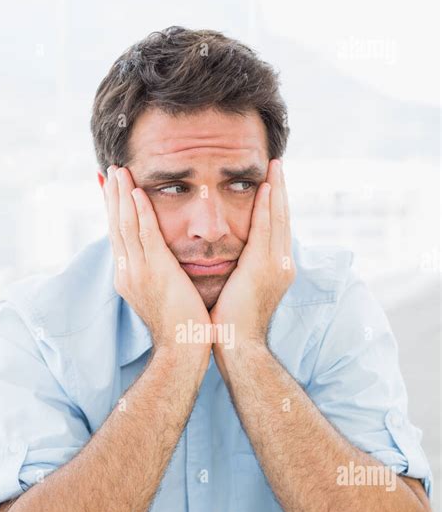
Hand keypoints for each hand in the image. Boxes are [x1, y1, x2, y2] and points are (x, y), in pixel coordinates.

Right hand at [105, 165, 211, 358]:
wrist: (182, 348)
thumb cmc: (178, 325)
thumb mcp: (160, 294)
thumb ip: (156, 273)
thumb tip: (158, 259)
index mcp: (128, 276)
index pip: (117, 236)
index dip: (112, 210)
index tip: (109, 187)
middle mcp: (127, 271)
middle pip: (115, 225)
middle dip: (112, 196)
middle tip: (110, 169)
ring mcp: (139, 271)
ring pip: (125, 225)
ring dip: (122, 195)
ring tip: (120, 171)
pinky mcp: (155, 271)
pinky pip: (145, 236)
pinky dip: (140, 212)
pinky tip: (137, 192)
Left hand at [210, 158, 294, 356]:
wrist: (238, 346)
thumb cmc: (231, 324)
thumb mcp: (239, 290)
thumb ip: (239, 270)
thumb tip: (229, 258)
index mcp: (275, 270)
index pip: (276, 229)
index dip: (276, 205)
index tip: (272, 183)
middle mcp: (282, 264)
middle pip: (283, 219)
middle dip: (281, 191)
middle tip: (278, 165)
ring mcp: (276, 265)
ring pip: (278, 219)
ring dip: (277, 190)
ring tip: (275, 167)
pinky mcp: (264, 267)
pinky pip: (266, 229)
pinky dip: (267, 207)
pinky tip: (266, 187)